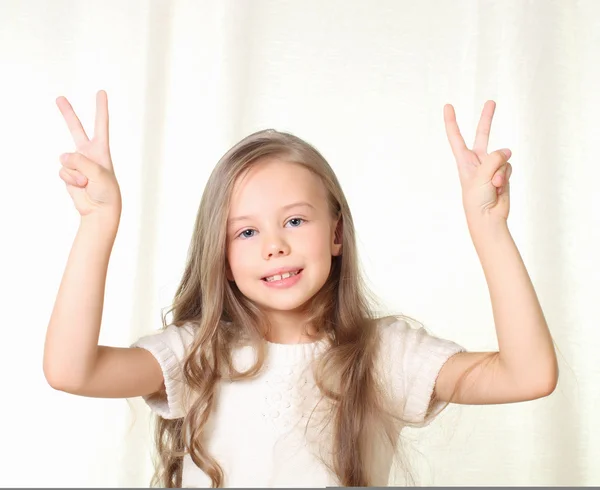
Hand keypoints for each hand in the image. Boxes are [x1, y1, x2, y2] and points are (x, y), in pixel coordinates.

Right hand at [56, 90, 121, 218]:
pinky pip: (62, 171)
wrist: (99, 210)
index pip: (101, 125)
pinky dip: (70, 179)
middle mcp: (88, 153)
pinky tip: (80, 186)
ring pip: (66, 159)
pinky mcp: (69, 173)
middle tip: (60, 98)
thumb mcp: (98, 173)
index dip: (101, 109)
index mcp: (101, 150)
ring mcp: (77, 163)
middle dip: (68, 114)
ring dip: (75, 172)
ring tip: (87, 182)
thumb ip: (80, 161)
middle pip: (76, 129)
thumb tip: (63, 156)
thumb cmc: (106, 191)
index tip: (101, 93)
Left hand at [443, 100, 512, 222]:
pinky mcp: (503, 173)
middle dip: (487, 118)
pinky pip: (509, 167)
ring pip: (502, 157)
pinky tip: (499, 188)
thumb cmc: (476, 199)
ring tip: (492, 185)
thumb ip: (494, 159)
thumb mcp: (480, 176)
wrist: (487, 217)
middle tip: (491, 101)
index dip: (452, 121)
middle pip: (482, 135)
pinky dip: (506, 177)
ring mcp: (491, 167)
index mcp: (464, 161)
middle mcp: (477, 161)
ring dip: (499, 172)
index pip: (456, 137)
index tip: (447, 106)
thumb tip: (507, 151)